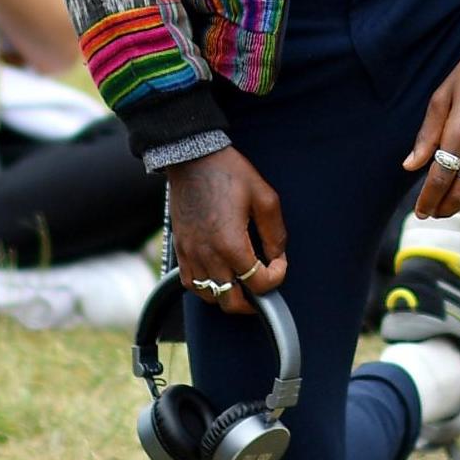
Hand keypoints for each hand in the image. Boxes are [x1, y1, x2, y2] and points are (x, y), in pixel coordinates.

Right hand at [166, 146, 287, 316]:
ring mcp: (191, 254)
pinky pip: (190, 283)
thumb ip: (275, 233)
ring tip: (241, 282)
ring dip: (229, 295)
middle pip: (232, 302)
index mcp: (231, 244)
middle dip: (253, 300)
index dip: (276, 278)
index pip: (259, 284)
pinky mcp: (180, 248)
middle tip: (263, 286)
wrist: (192, 157)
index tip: (279, 264)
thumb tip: (278, 256)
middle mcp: (208, 255)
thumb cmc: (229, 173)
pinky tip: (218, 276)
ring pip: (210, 297)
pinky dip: (206, 287)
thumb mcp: (264, 197)